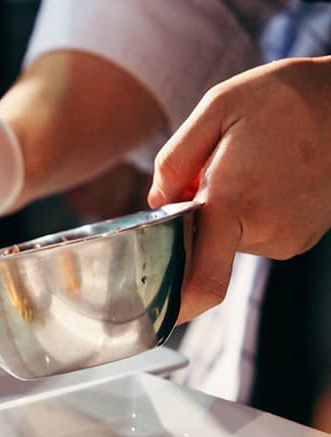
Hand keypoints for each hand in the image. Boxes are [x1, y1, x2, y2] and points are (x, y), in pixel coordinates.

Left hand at [148, 56, 330, 321]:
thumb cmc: (284, 98)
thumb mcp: (216, 108)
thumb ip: (174, 161)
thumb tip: (158, 203)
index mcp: (234, 203)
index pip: (203, 281)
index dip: (177, 306)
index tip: (158, 315)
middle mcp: (265, 231)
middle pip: (205, 246)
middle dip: (197, 217)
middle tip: (215, 171)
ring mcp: (288, 239)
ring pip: (230, 238)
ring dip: (226, 211)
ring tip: (252, 166)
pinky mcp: (301, 238)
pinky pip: (255, 234)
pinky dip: (249, 212)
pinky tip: (268, 177)